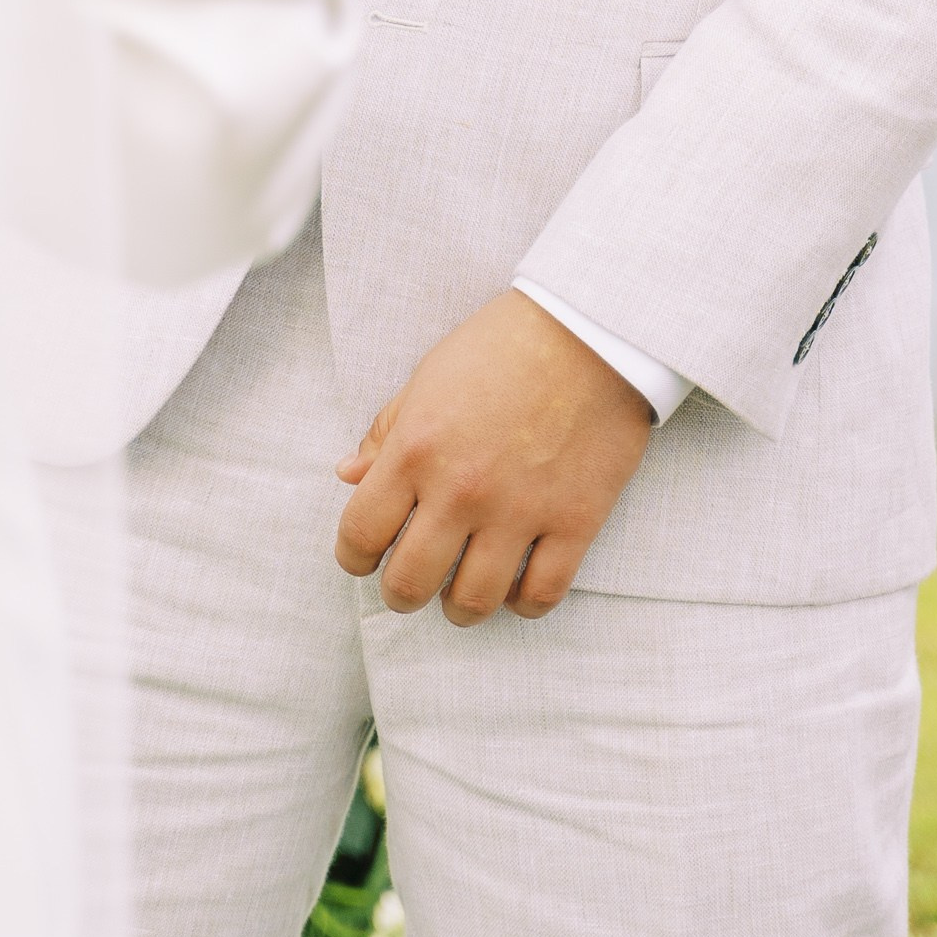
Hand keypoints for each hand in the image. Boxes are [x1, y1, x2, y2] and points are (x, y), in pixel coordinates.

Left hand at [334, 290, 653, 625]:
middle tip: (409, 583)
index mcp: (416, 450)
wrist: (588, 329)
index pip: (360, 534)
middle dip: (400, 593)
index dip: (353, 557)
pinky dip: (523, 603)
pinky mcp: (575, 521)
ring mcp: (520, 511)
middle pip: (409, 584)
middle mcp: (461, 490)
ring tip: (460, 593)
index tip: (364, 557)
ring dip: (459, 607)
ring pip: (473, 602)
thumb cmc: (501, 346)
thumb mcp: (428, 377)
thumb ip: (385, 432)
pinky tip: (515, 586)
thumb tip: (347, 475)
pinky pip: (541, 595)